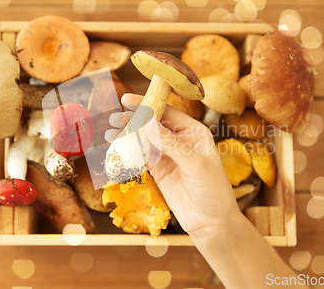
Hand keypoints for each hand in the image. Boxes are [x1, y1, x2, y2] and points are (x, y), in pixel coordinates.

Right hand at [108, 93, 238, 235]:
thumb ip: (172, 144)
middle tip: (114, 118)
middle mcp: (180, 140)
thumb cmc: (213, 190)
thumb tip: (148, 124)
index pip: (168, 112)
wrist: (211, 223)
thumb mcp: (196, 165)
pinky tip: (117, 149)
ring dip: (128, 136)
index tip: (128, 100)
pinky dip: (129, 153)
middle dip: (134, 120)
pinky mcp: (159, 171)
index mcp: (194, 133)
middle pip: (153, 124)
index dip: (148, 104)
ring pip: (144, 140)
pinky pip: (141, 157)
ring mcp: (168, 156)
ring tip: (110, 133)